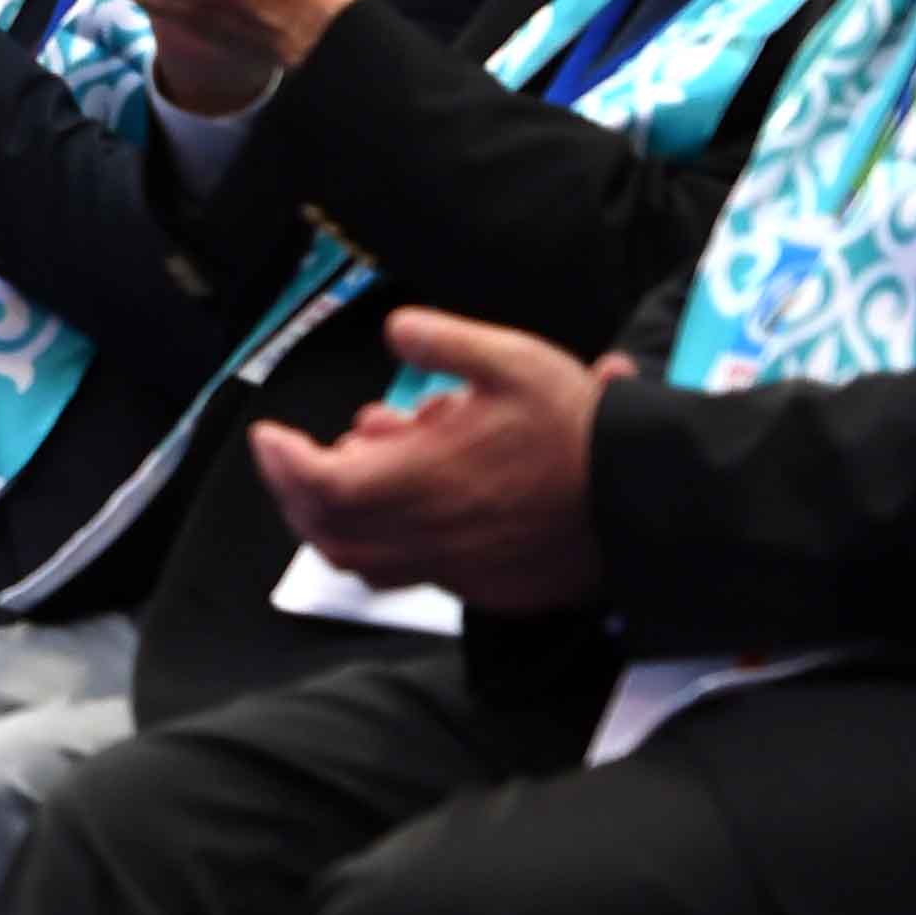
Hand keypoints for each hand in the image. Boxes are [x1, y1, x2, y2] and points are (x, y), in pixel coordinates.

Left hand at [245, 307, 619, 611]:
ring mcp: (454, 568)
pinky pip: (412, 570)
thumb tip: (394, 329)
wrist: (646, 500)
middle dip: (301, 493)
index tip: (269, 436)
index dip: (283, 464)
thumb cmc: (579, 430)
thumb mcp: (512, 360)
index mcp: (422, 482)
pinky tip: (418, 492)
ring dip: (342, 518)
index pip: (321, 486)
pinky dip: (388, 536)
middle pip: (330, 531)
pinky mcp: (483, 585)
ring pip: (366, 559)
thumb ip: (444, 341)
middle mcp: (428, 536)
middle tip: (299, 453)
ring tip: (368, 460)